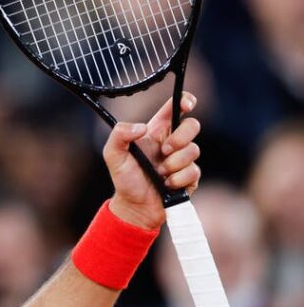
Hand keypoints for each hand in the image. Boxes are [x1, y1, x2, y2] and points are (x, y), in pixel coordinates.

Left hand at [105, 92, 199, 228]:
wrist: (135, 207)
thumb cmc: (125, 178)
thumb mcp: (113, 154)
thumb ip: (120, 134)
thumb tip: (142, 128)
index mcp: (156, 131)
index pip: (175, 108)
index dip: (185, 100)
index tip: (187, 104)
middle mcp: (172, 142)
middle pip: (193, 125)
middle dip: (180, 138)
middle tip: (164, 151)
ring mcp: (183, 159)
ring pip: (194, 150)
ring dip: (173, 164)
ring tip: (159, 173)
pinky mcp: (190, 176)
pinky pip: (194, 171)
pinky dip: (177, 179)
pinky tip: (166, 184)